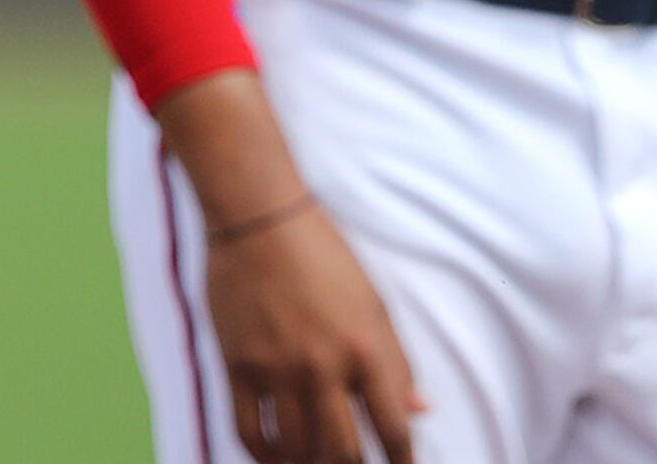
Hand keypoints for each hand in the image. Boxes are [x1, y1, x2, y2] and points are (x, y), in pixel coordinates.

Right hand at [209, 201, 422, 463]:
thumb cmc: (323, 255)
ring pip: (296, 449)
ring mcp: (276, 369)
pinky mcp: (237, 366)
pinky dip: (263, 456)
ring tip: (315, 463)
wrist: (258, 218)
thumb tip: (419, 409)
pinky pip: (249, 431)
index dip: (401, 462)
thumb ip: (397, 362)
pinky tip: (275, 458)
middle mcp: (323, 367)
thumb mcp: (374, 304)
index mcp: (366, 350)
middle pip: (343, 452)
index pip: (394, 430)